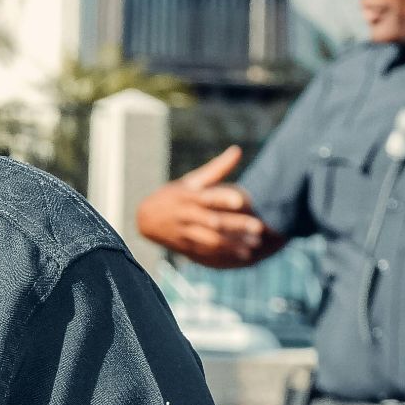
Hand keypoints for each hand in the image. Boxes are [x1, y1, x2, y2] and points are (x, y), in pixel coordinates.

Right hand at [135, 147, 272, 268]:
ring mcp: (185, 232)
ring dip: (233, 243)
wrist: (145, 219)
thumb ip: (216, 169)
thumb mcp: (190, 180)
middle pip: (213, 221)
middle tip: (259, 227)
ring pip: (211, 240)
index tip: (241, 200)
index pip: (207, 197)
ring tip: (254, 244)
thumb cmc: (174, 195)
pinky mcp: (185, 245)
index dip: (223, 198)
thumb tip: (237, 150)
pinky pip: (207, 251)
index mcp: (189, 196)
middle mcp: (187, 215)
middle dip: (236, 225)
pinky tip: (244, 254)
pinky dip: (226, 253)